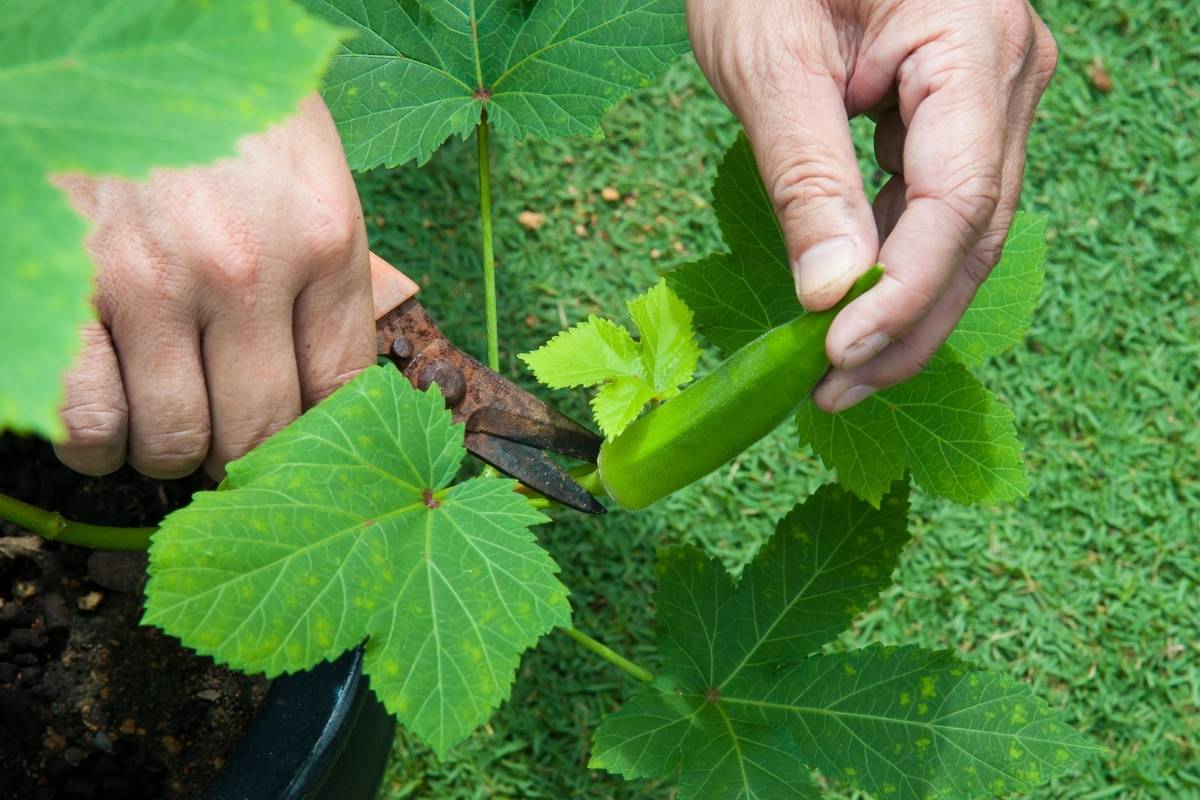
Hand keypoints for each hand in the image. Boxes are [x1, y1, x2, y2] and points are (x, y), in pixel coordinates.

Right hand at [54, 95, 417, 478]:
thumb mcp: (309, 171)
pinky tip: (107, 429)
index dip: (318, 436)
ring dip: (172, 455)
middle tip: (228, 444)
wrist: (122, 33)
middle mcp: (246, 268)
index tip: (298, 443)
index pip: (340, 391)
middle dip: (245, 455)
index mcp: (322, 238)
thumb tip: (335, 385)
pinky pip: (90, 421)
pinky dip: (98, 446)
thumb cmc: (224, 108)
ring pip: (176, 442)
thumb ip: (328, 274)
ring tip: (167, 431)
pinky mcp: (66, 286)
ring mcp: (153, 281)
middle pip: (261, 431)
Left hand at [688, 0, 1056, 409]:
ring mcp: (986, 92)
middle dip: (906, 321)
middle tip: (833, 393)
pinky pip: (933, 202)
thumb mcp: (768, 63)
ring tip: (835, 373)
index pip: (958, 196)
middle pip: (971, 228)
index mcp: (972, 37)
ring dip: (900, 305)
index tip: (838, 354)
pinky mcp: (951, 112)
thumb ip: (807, 177)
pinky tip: (849, 308)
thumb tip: (831, 293)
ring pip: (958, 227)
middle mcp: (1003, 69)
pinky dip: (890, 260)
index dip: (903, 288)